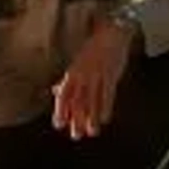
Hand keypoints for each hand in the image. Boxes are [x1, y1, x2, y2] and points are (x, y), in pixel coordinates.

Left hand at [52, 16, 137, 139]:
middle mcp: (83, 74)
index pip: (65, 94)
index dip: (61, 110)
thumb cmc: (94, 48)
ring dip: (91, 118)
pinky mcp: (111, 75)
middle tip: (76, 136)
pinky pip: (108, 94)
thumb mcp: (77, 63)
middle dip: (76, 119)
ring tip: (91, 132)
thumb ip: (67, 79)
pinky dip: (106, 107)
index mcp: (73, 71)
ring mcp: (97, 75)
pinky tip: (105, 119)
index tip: (58, 124)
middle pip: (78, 101)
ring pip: (93, 100)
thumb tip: (56, 91)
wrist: (112, 32)